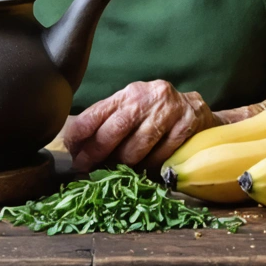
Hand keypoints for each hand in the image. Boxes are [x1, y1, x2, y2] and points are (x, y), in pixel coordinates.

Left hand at [63, 80, 218, 171]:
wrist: (194, 108)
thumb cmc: (153, 113)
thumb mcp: (129, 110)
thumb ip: (106, 123)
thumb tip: (75, 147)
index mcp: (128, 93)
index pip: (98, 111)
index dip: (81, 132)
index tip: (71, 150)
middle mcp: (147, 96)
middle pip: (116, 128)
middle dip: (97, 152)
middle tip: (86, 168)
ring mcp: (168, 110)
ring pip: (138, 146)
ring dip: (124, 164)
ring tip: (116, 171)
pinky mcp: (186, 125)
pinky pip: (162, 154)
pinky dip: (150, 166)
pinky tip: (145, 168)